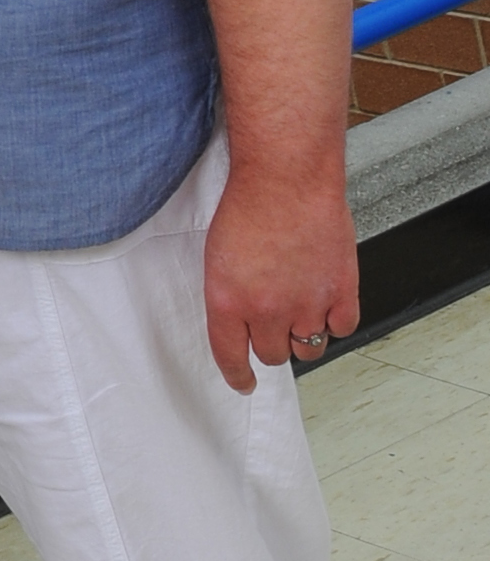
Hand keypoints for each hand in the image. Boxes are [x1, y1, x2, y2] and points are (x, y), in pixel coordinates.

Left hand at [202, 159, 358, 391]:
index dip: (238, 376)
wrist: (287, 177)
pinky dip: (336, 320)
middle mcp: (267, 310)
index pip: (230, 357)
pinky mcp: (341, 292)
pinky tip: (328, 304)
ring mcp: (306, 304)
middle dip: (271, 343)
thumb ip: (230, 293)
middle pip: (272, 355)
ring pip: (308, 347)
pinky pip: (343, 328)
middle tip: (275, 324)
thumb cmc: (250, 203)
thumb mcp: (217, 255)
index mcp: (227, 302)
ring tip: (301, 312)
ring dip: (304, 336)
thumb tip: (240, 319)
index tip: (243, 383)